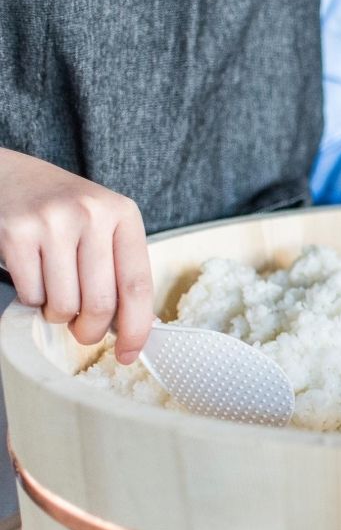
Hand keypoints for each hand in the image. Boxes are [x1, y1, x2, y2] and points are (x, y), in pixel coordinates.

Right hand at [0, 149, 152, 363]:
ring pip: (64, 304)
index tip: (130, 353)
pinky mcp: (16, 233)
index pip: (138, 285)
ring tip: (56, 293)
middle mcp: (92, 214)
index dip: (137, 328)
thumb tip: (136, 326)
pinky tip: (34, 277)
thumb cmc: (62, 209)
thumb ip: (120, 267)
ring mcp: (53, 222)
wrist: (9, 176)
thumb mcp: (103, 225)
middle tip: (82, 329)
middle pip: (100, 303)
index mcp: (123, 214)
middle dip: (90, 330)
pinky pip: (31, 295)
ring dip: (58, 313)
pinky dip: (33, 300)